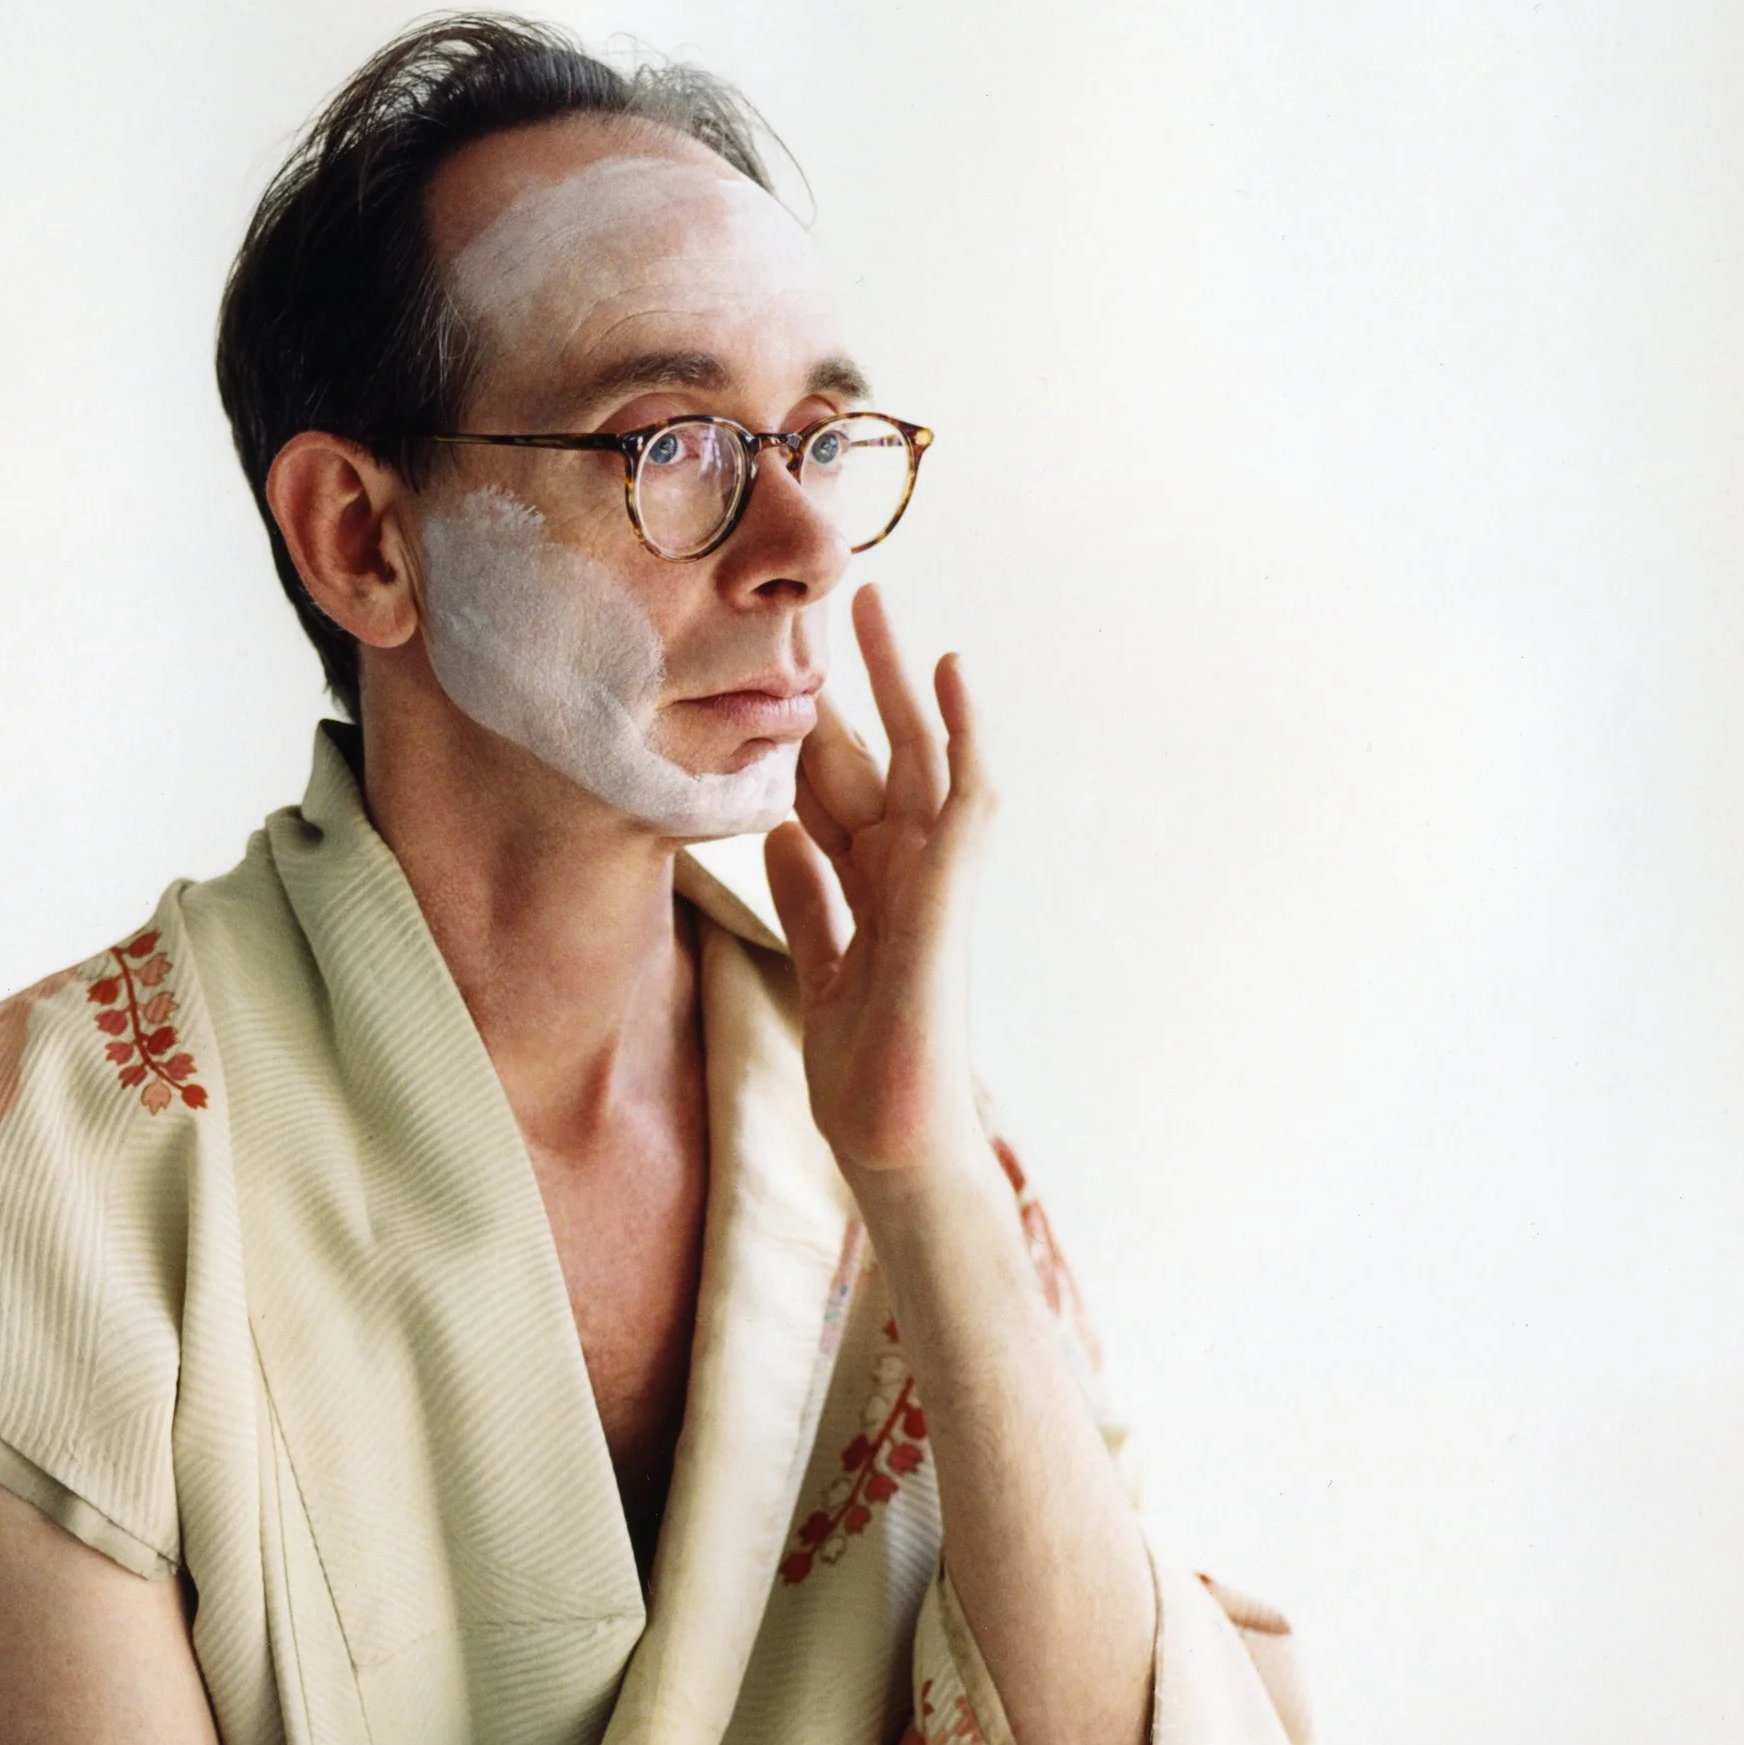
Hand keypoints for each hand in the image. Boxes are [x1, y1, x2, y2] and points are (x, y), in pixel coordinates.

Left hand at [763, 583, 990, 1183]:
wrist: (893, 1139)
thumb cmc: (867, 1073)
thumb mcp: (819, 970)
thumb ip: (811, 903)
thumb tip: (781, 835)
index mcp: (872, 890)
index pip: (834, 792)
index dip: (807, 730)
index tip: (774, 671)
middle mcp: (906, 874)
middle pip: (876, 757)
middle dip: (855, 685)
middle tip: (833, 606)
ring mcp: (933, 879)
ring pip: (922, 757)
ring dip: (902, 682)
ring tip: (881, 608)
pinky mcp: (952, 890)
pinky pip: (969, 795)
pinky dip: (966, 731)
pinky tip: (949, 672)